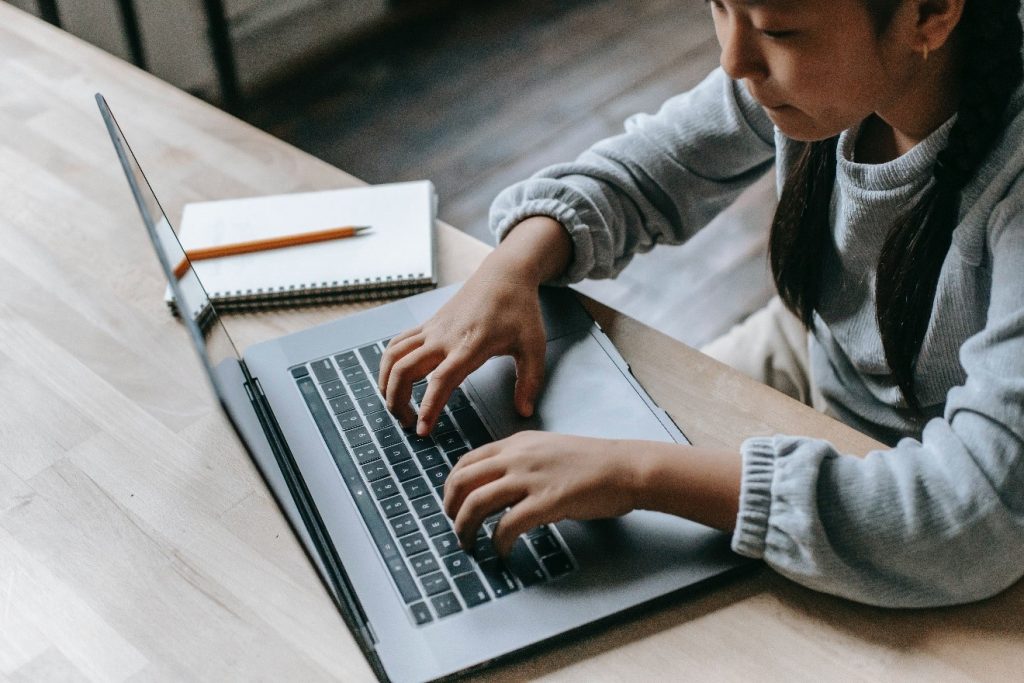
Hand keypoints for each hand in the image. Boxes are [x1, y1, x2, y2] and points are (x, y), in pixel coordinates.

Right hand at [378, 261, 547, 435]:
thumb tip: (524, 411)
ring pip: (393, 356)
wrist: (504, 275)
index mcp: (470, 346)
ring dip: (386, 383)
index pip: (441, 381)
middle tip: (408, 423)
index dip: (428, 407)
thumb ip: (529, 381)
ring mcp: (432, 330)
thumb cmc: (520, 309)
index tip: (423, 429)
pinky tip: (393, 379)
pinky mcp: (428, 324)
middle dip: (397, 401)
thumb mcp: (534, 347)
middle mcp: (444, 338)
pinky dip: (388, 363)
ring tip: (395, 405)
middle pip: (404, 370)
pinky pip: (397, 343)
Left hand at [442, 431, 640, 556]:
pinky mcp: (546, 501)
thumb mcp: (547, 450)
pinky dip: (498, 542)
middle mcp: (517, 457)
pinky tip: (502, 551)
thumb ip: (520, 463)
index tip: (451, 504)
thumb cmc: (592, 463)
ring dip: (465, 528)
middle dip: (450, 508)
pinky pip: (507, 525)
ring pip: (476, 503)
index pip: (466, 461)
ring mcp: (530, 478)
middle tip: (454, 527)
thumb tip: (498, 489)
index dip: (451, 486)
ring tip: (469, 544)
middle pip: (463, 481)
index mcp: (516, 443)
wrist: (624, 468)